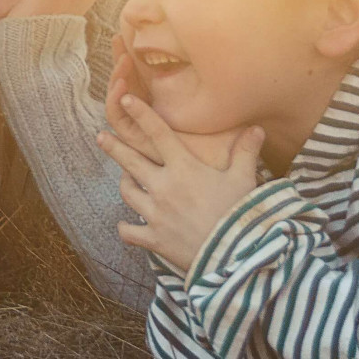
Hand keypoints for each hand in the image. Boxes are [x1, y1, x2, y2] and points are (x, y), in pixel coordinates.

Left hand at [100, 93, 264, 271]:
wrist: (236, 256)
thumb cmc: (240, 215)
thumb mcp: (244, 180)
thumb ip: (245, 153)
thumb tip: (257, 129)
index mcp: (183, 168)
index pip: (158, 133)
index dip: (141, 114)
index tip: (125, 101)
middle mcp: (163, 187)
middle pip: (130, 161)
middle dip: (113, 147)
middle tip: (101, 136)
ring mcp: (155, 213)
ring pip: (127, 193)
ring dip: (124, 185)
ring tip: (124, 179)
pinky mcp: (153, 238)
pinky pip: (129, 231)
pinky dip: (126, 228)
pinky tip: (125, 226)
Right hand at [106, 36, 250, 168]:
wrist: (221, 184)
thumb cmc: (226, 156)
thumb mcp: (229, 122)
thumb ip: (228, 104)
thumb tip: (247, 83)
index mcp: (167, 114)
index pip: (147, 81)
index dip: (139, 59)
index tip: (133, 36)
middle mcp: (150, 123)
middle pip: (127, 87)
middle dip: (120, 62)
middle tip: (119, 38)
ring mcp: (141, 132)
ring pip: (119, 102)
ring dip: (117, 79)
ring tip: (123, 61)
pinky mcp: (137, 142)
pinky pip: (117, 119)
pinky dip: (116, 101)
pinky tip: (122, 85)